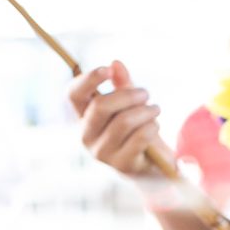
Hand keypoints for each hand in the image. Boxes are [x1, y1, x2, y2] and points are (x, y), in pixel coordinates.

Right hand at [70, 59, 164, 176]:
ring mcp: (102, 152)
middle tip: (146, 93)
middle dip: (128, 95)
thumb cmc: (136, 130)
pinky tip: (155, 126)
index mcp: (84, 117)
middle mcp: (86, 135)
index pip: (73, 94)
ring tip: (155, 109)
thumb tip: (116, 63)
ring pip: (123, 121)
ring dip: (145, 111)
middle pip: (100, 106)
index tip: (107, 69)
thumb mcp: (130, 104)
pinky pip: (139, 137)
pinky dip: (151, 126)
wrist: (150, 166)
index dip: (88, 79)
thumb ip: (122, 85)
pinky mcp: (121, 164)